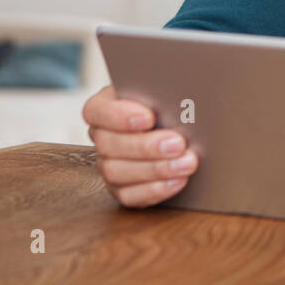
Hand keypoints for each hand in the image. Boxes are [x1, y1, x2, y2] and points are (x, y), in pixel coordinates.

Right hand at [82, 84, 196, 206]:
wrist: (184, 125)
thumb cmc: (172, 101)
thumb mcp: (166, 88)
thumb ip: (164, 89)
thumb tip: (181, 89)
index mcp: (105, 106)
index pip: (96, 111)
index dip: (118, 116)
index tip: (148, 117)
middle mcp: (102, 136)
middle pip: (109, 145)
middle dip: (146, 146)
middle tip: (178, 143)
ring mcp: (109, 164)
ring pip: (117, 172)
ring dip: (155, 169)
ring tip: (187, 163)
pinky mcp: (122, 188)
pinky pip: (129, 196)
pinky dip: (155, 190)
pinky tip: (178, 181)